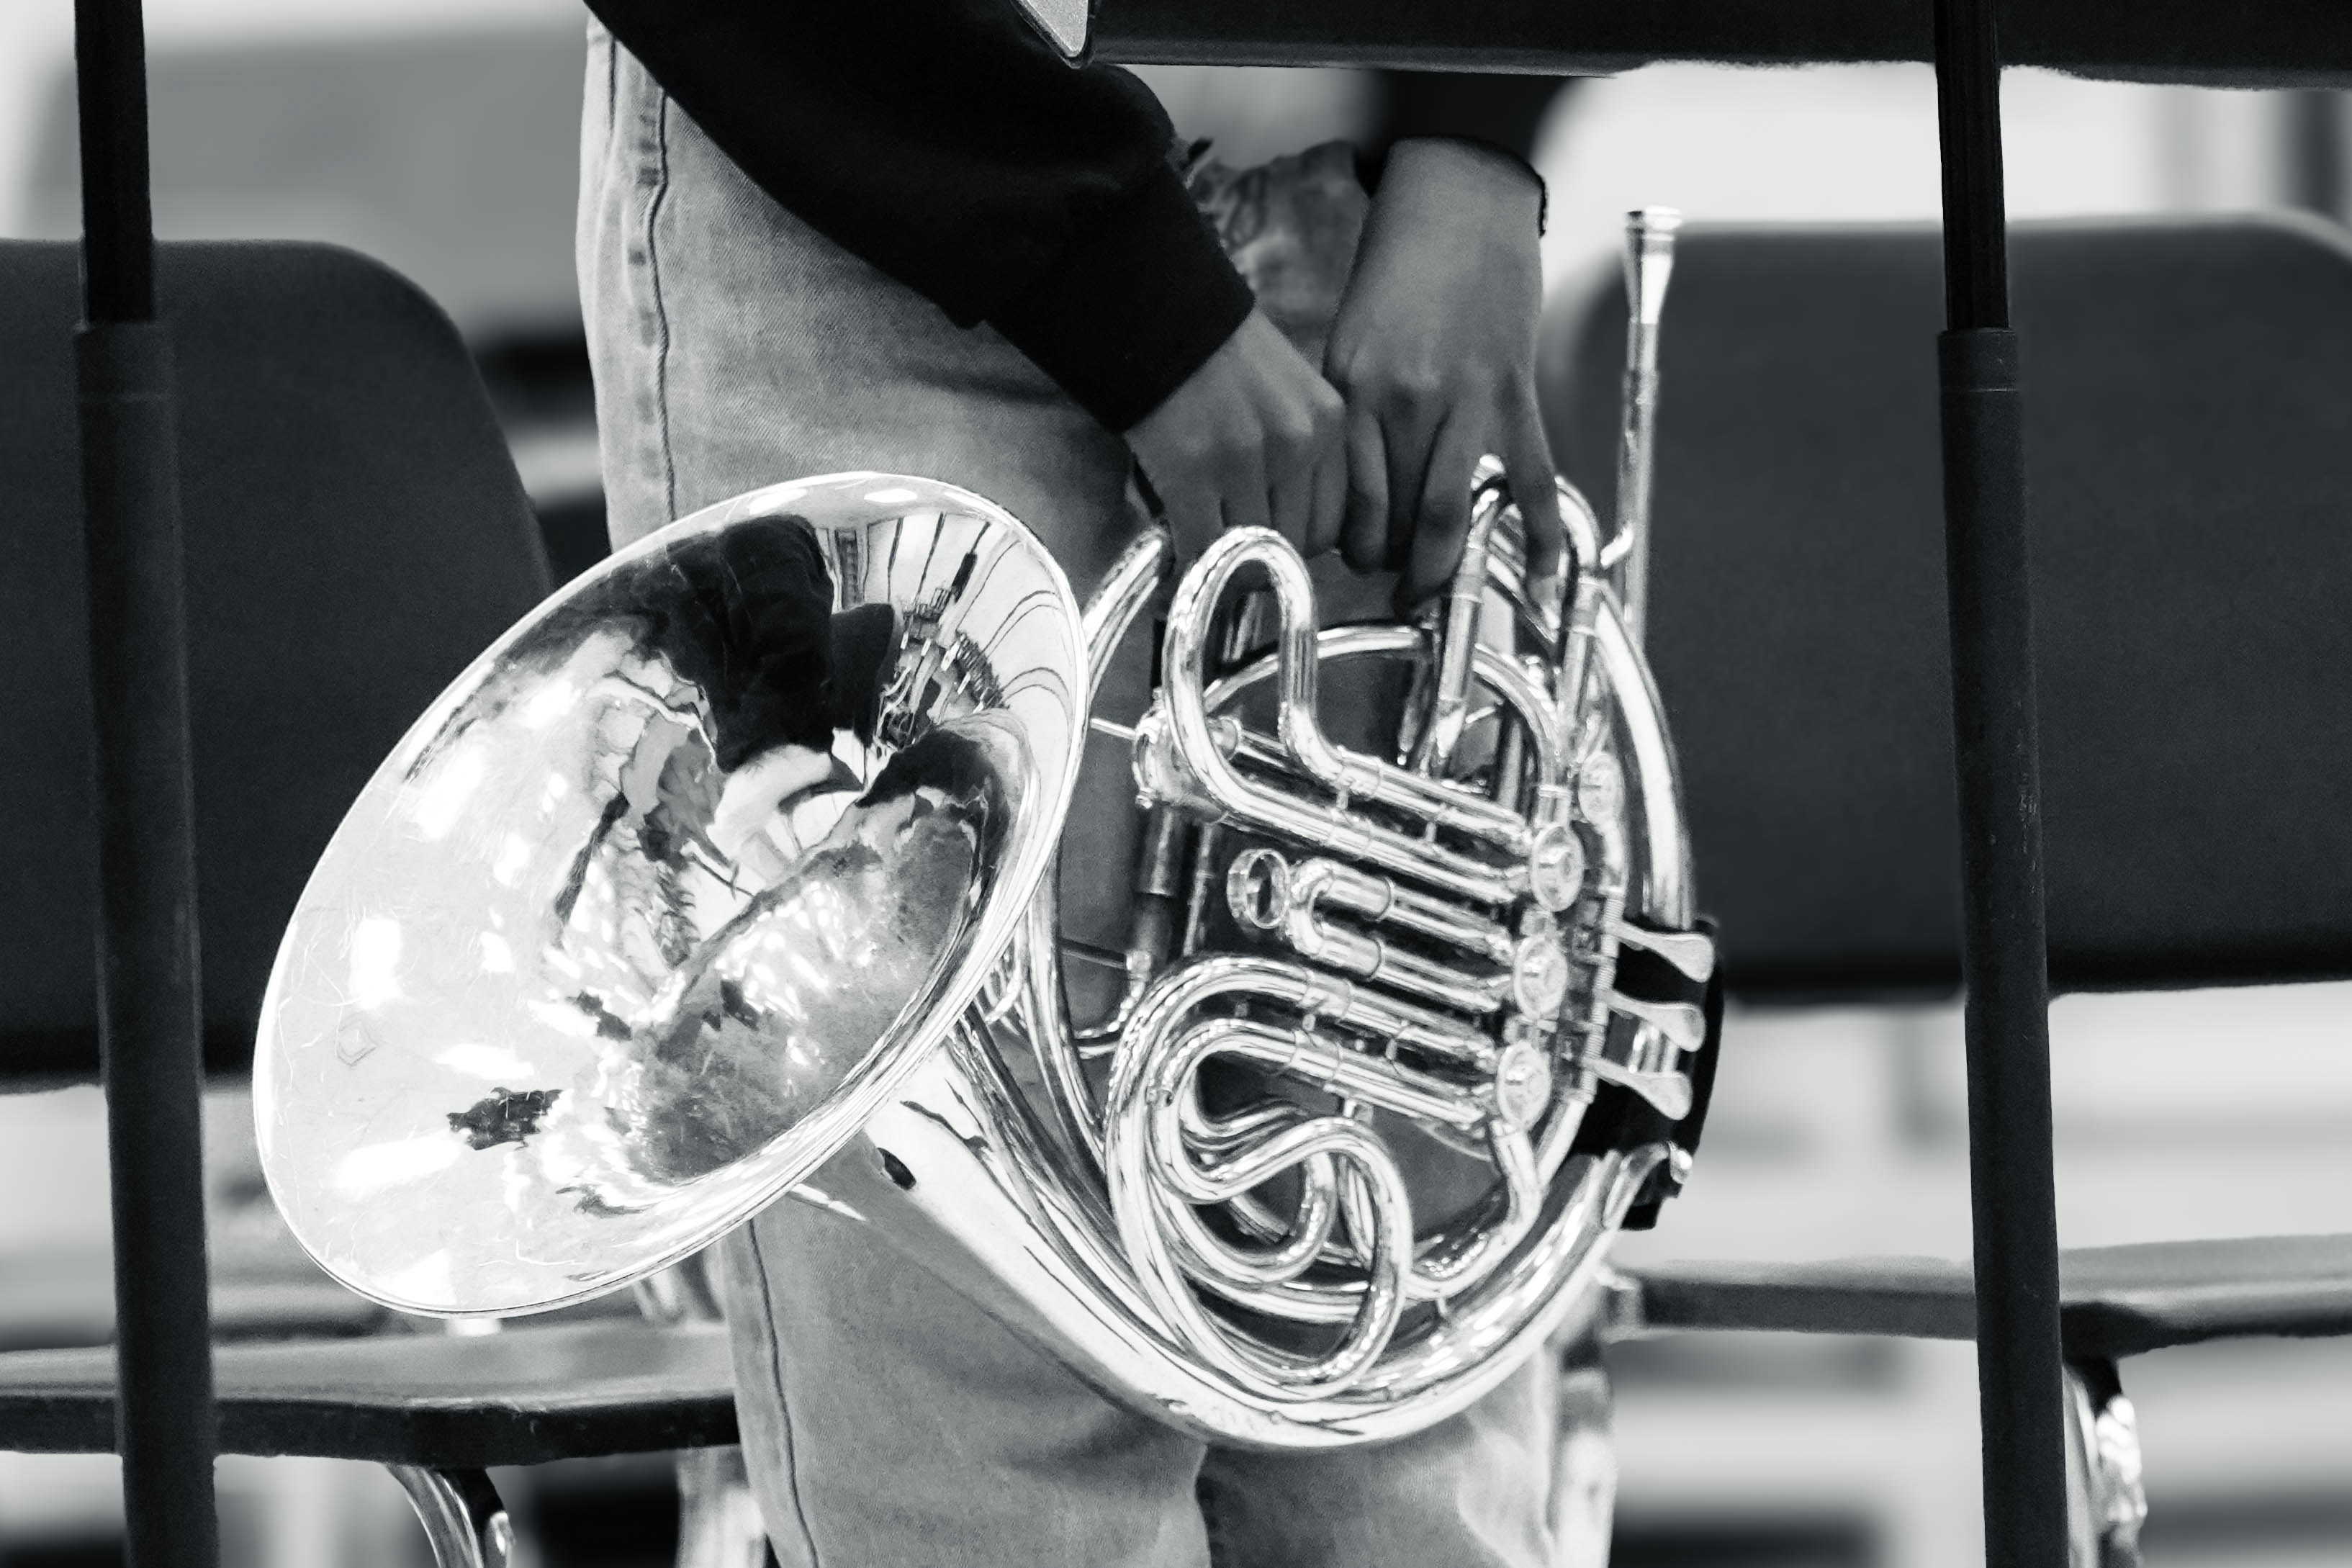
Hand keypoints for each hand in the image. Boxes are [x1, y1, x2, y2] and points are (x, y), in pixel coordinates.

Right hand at [1125, 309, 1346, 565]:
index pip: (1331, 523)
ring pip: (1248, 553)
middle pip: (1293, 545)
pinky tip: (1177, 543)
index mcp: (1328, 422)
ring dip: (1223, 560)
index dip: (1296, 544)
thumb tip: (1281, 530)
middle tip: (1230, 550)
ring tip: (1202, 544)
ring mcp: (1246, 458)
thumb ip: (1296, 452)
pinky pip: (1203, 547)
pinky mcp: (1192, 470)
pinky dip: (1189, 559)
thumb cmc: (1214, 353)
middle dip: (1260, 557)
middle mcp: (1298, 442)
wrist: (1155, 311)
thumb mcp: (1285, 392)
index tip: (1268, 543)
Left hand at [1324, 138, 1560, 610]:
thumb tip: (1353, 492)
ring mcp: (1463, 400)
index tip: (1351, 563)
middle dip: (1391, 568)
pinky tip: (1542, 579)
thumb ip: (1351, 414)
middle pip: (1392, 519)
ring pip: (1449, 514)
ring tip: (1436, 594)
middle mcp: (1403, 402)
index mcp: (1353, 390)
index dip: (1346, 547)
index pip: (1344, 500)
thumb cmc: (1398, 274)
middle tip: (1395, 588)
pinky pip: (1529, 478)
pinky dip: (1537, 535)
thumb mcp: (1349, 341)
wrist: (1460, 202)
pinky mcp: (1514, 392)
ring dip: (1441, 567)